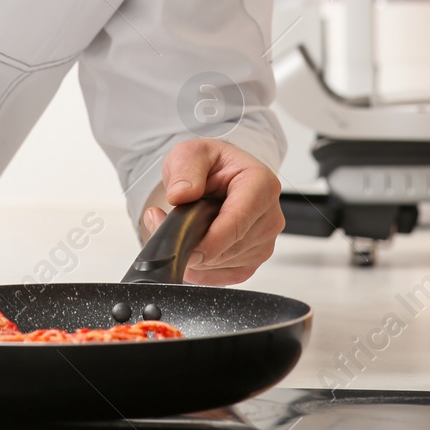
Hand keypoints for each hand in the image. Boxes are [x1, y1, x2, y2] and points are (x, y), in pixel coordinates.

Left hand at [138, 138, 283, 285]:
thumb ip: (185, 170)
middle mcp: (269, 216)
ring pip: (224, 263)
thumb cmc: (210, 165)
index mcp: (261, 184)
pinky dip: (201, 270)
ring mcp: (265, 241)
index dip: (211, 241)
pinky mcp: (254, 260)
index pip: (238, 222)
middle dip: (193, 244)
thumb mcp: (190, 153)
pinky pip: (225, 276)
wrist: (219, 177)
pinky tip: (189, 248)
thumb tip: (181, 195)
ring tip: (176, 228)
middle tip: (160, 223)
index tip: (186, 249)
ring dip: (194, 256)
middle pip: (230, 247)